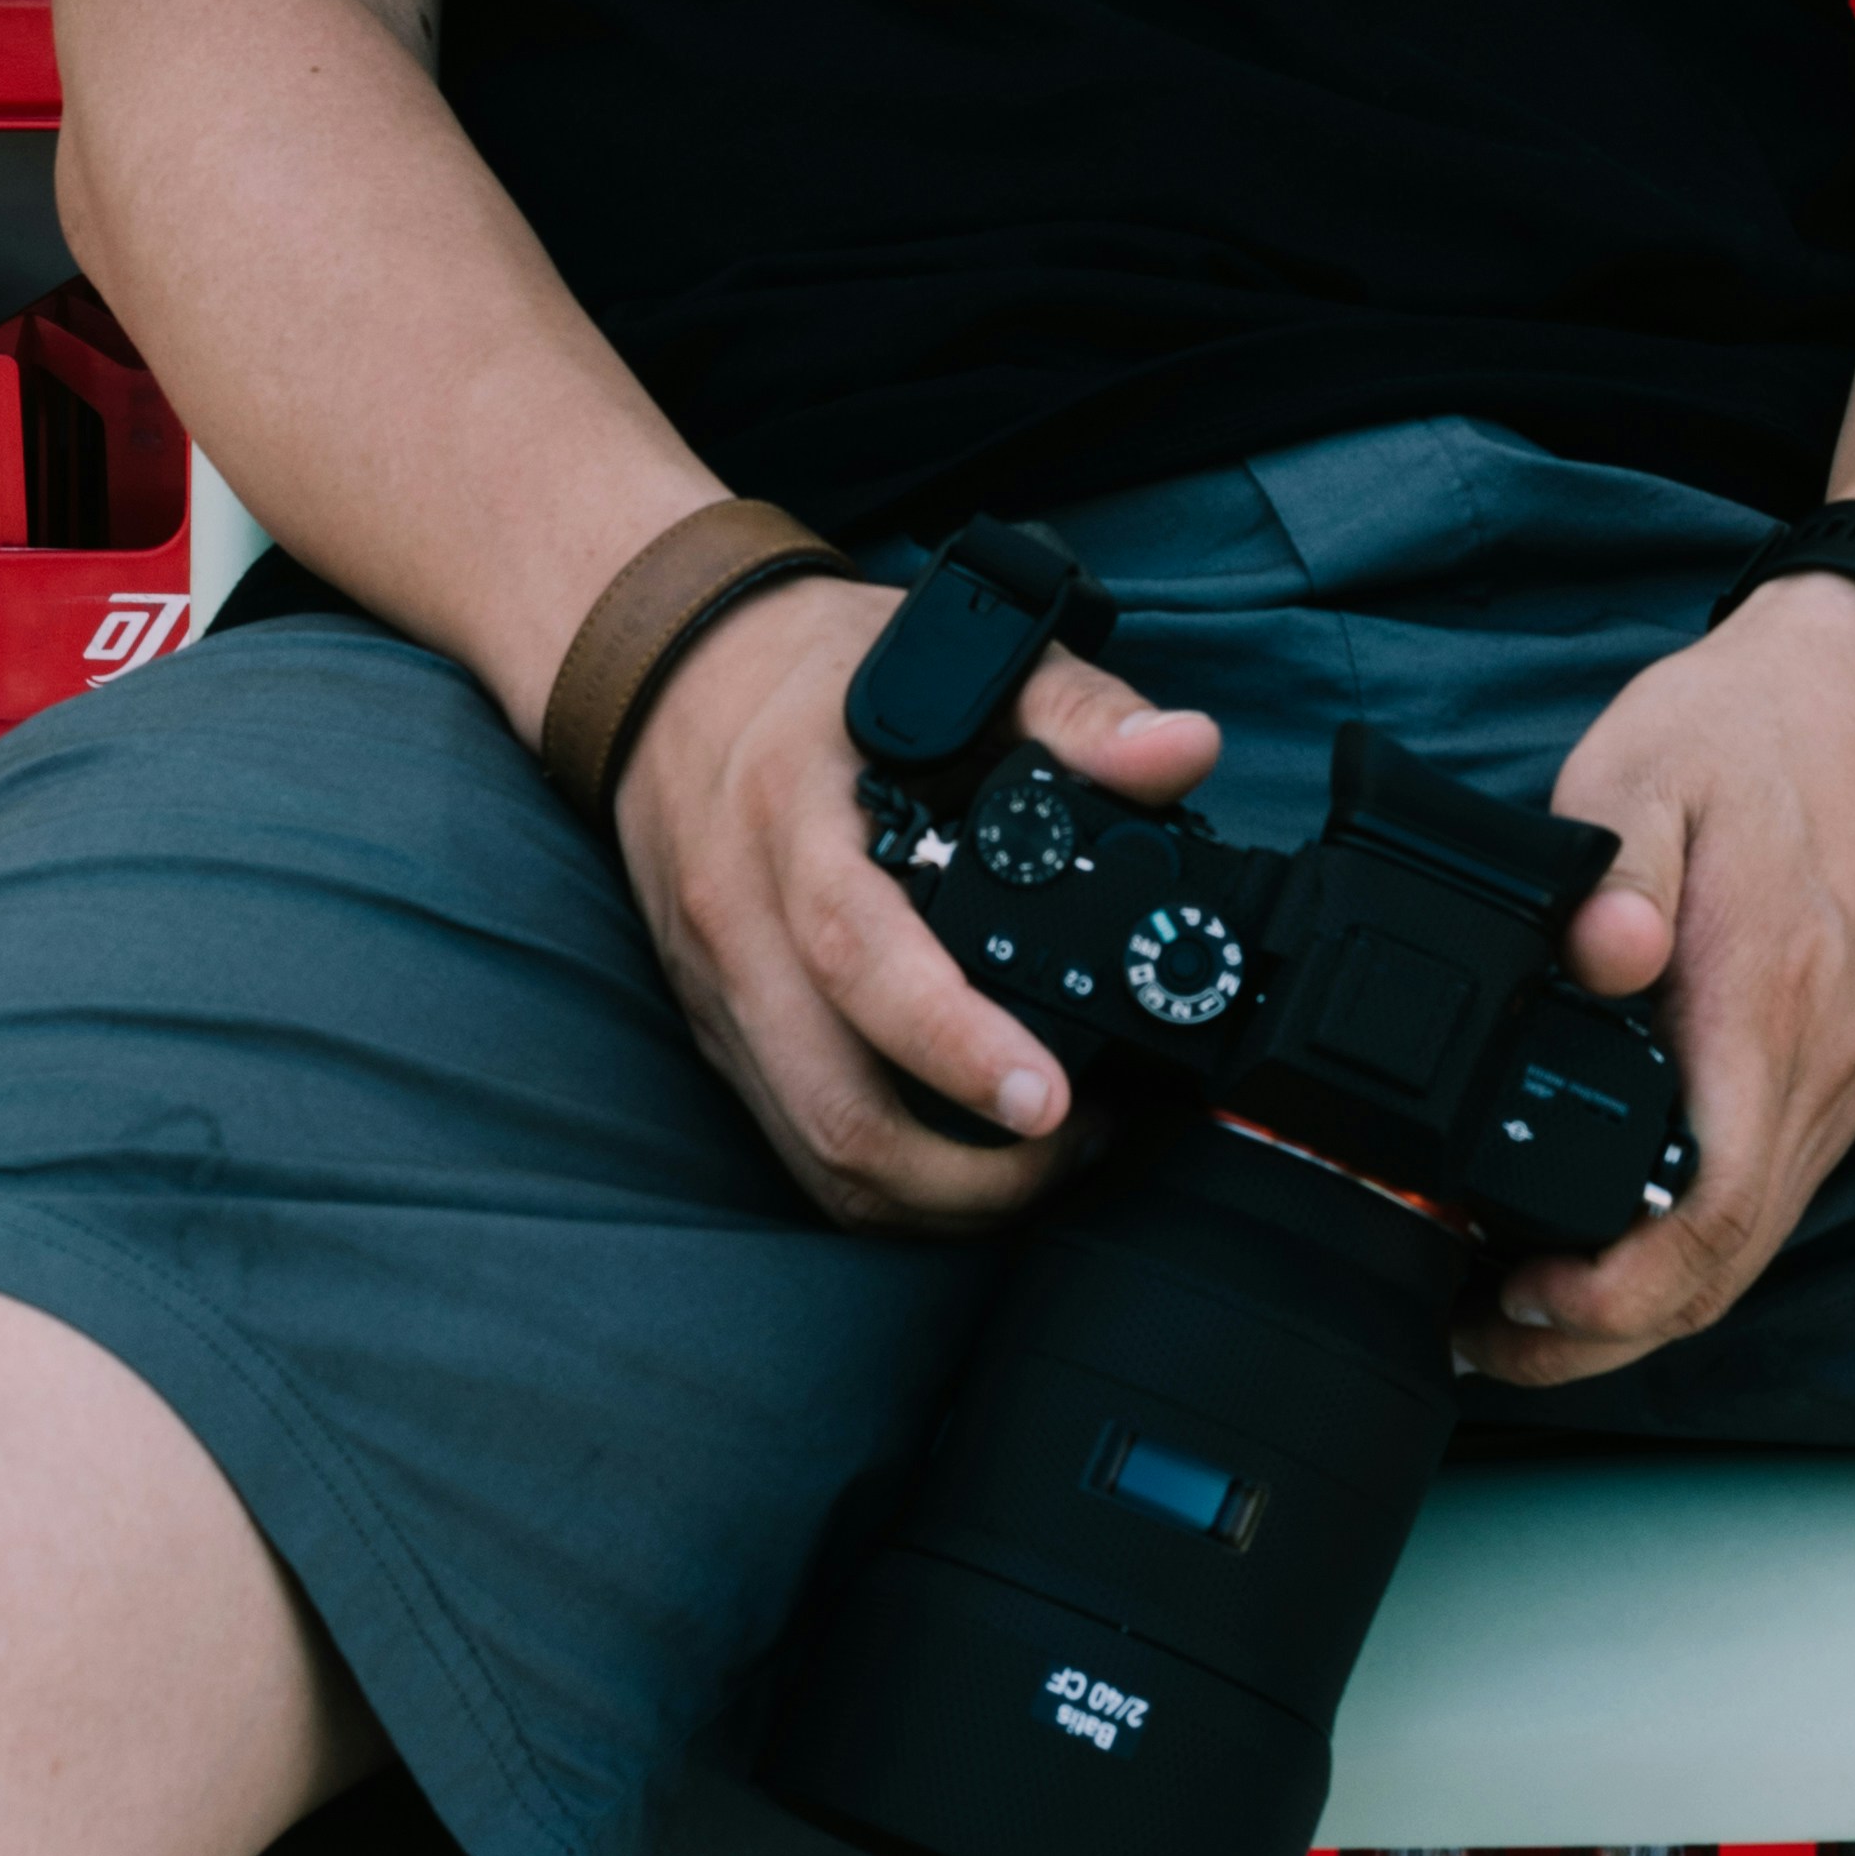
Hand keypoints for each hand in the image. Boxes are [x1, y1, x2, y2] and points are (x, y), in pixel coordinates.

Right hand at [614, 587, 1222, 1232]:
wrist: (670, 676)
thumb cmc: (818, 672)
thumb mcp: (951, 658)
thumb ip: (1077, 711)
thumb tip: (1184, 753)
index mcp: (797, 826)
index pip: (859, 956)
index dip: (953, 1044)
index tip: (1049, 1098)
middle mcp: (745, 927)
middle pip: (833, 1105)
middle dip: (965, 1175)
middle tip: (1076, 1148)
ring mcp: (723, 995)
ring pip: (813, 1153)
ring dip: (932, 1197)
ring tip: (1039, 1166)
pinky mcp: (719, 1033)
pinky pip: (794, 1142)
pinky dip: (883, 1179)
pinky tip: (964, 1154)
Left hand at [1455, 571, 1854, 1388]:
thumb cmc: (1762, 720)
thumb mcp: (1656, 757)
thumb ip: (1618, 865)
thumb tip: (1599, 956)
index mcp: (1765, 1007)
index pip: (1708, 1218)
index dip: (1613, 1295)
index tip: (1516, 1300)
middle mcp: (1818, 1067)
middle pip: (1724, 1269)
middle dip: (1604, 1336)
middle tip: (1488, 1338)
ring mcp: (1842, 1074)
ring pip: (1751, 1246)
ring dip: (1646, 1302)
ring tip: (1526, 1308)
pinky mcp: (1843, 1062)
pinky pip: (1770, 1193)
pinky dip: (1692, 1247)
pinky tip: (1615, 1236)